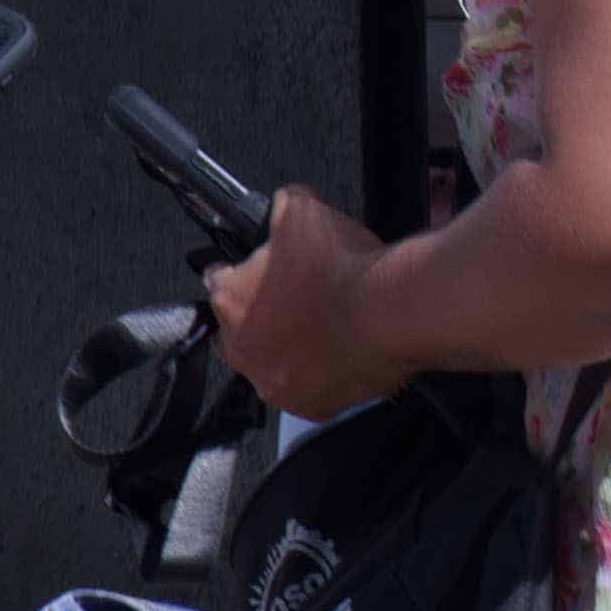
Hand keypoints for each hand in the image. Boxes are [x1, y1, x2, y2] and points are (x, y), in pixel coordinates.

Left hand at [203, 184, 409, 419]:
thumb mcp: (301, 209)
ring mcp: (278, 384)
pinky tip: (340, 346)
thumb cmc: (346, 267)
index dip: (239, 269)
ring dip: (290, 345)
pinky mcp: (314, 406)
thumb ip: (279, 206)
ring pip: (274, 362)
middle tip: (295, 295)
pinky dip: (322, 371)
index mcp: (229, 301)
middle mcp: (244, 350)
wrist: (392, 312)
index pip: (217, 280)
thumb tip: (282, 204)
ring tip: (322, 322)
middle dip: (261, 313)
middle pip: (240, 329)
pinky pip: (309, 388)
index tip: (252, 268)